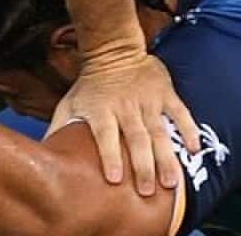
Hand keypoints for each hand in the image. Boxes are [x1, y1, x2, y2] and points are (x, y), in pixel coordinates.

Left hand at [47, 52, 199, 196]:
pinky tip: (194, 149)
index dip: (110, 155)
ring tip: (171, 183)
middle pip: (135, 138)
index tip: (114, 179)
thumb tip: (45, 155)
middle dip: (143, 166)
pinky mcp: (165, 94)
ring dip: (166, 158)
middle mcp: (125, 107)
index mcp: (101, 110)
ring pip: (159, 132)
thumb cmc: (90, 85)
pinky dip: (188, 130)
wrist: (113, 50)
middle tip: (147, 191)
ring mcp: (148, 101)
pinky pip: (180, 113)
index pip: (105, 135)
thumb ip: (60, 128)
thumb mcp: (69, 103)